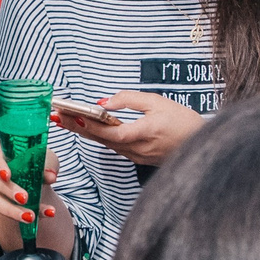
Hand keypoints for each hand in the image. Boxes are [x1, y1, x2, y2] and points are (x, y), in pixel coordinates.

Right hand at [0, 135, 64, 235]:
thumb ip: (48, 165)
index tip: (8, 176)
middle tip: (25, 199)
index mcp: (0, 150)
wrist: (35, 175)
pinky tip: (36, 218)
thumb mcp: (46, 159)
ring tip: (30, 217)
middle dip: (8, 191)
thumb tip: (51, 176)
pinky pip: (2, 209)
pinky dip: (19, 215)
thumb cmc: (38, 160)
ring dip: (11, 210)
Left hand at [71, 91, 203, 166]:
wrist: (201, 142)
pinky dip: (100, 137)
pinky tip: (87, 128)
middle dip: (78, 126)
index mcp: (145, 133)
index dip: (90, 125)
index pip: (111, 132)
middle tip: (58, 116)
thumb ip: (129, 100)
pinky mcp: (139, 158)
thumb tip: (104, 103)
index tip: (73, 115)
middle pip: (102, 139)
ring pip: (106, 143)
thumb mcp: (157, 101)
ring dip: (86, 132)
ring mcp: (138, 156)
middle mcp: (138, 149)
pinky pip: (115, 147)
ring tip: (66, 119)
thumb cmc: (182, 121)